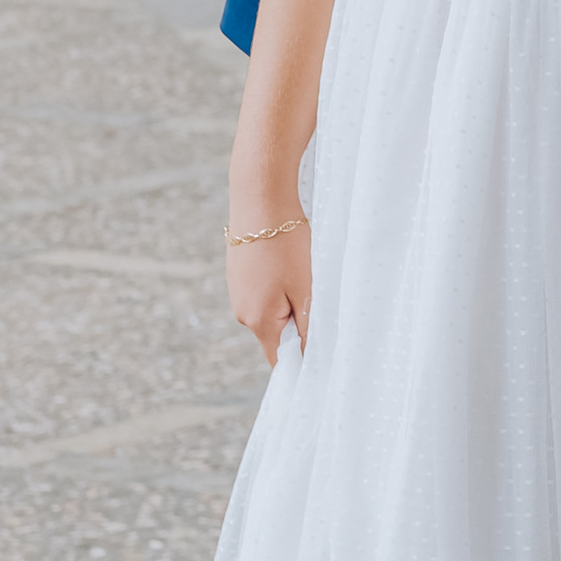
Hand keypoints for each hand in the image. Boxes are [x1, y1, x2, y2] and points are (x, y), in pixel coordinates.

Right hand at [227, 213, 311, 365]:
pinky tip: (289, 264)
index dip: (301, 360)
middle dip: (300, 326)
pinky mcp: (240, 275)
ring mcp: (238, 292)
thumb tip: (308, 358)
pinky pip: (264, 293)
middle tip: (319, 299)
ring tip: (304, 276)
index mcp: (258, 321)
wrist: (260, 200)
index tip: (322, 351)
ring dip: (291, 303)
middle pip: (277, 335)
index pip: (280, 359)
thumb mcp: (305, 288)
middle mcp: (242, 312)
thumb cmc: (286, 245)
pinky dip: (280, 287)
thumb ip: (306, 327)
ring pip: (272, 312)